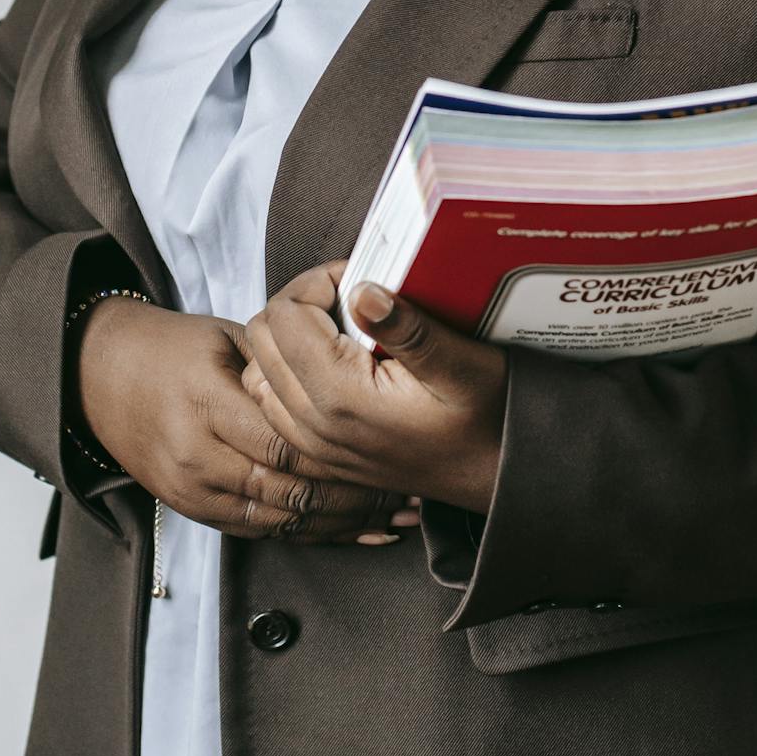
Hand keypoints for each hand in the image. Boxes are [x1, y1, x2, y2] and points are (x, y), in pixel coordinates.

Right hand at [76, 296, 415, 542]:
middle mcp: (197, 456)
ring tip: (394, 521)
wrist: (100, 378)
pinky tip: (351, 533)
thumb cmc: (174, 348)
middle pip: (288, 490)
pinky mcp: (191, 510)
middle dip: (353, 499)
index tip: (393, 458)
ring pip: (279, 520)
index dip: (343, 458)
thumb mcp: (228, 337)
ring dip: (339, 525)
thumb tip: (353, 358)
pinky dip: (308, 534)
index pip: (284, 442)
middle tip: (408, 497)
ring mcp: (192, 490)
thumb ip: (284, 361)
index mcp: (207, 403)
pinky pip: (259, 531)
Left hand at [241, 261, 506, 514]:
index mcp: (342, 399)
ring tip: (339, 327)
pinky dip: (288, 371)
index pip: (285, 315)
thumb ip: (407, 327)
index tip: (358, 278)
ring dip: (288, 338)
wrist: (497, 477)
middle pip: (262, 338)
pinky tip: (331, 361)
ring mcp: (312, 445)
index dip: (317, 282)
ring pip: (259, 370)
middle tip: (348, 296)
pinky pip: (272, 401)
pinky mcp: (317, 454)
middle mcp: (314, 426)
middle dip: (299, 304)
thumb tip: (361, 290)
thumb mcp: (462, 364)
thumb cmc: (487, 418)